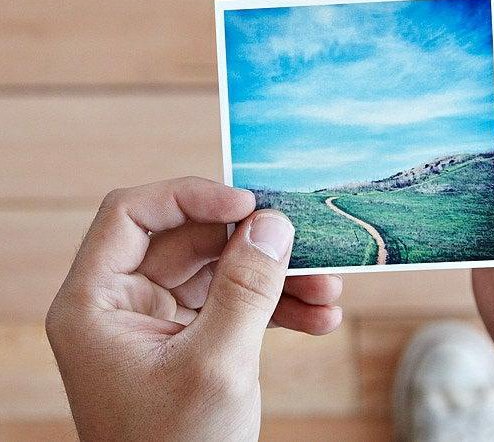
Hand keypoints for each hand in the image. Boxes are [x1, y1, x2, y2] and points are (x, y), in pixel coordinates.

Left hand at [46, 177, 342, 440]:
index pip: (132, 215)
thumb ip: (246, 288)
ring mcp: (160, 323)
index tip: (248, 202)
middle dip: (254, 246)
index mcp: (96, 304)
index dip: (191, 196)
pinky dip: (277, 308)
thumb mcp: (216, 365)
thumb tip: (272, 224)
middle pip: (190, 241)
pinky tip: (319, 318)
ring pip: (222, 272)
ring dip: (278, 279)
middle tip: (306, 246)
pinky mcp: (193, 340)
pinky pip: (236, 304)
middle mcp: (123, 305)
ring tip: (329, 292)